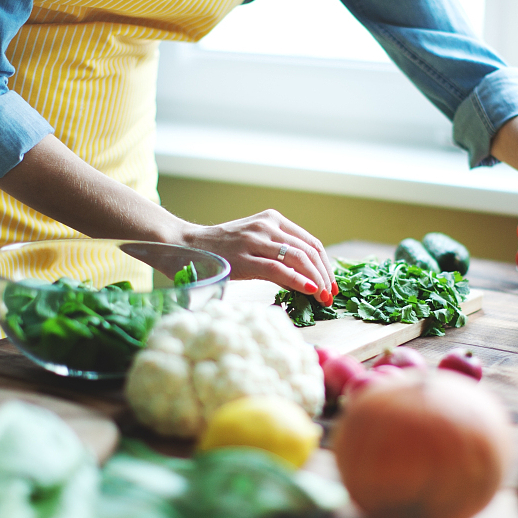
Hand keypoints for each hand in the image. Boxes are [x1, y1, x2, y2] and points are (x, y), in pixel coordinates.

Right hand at [188, 210, 336, 303]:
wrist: (186, 246)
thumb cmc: (222, 250)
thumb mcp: (255, 244)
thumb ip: (279, 255)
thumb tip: (307, 281)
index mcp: (273, 219)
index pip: (311, 242)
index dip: (326, 265)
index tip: (331, 285)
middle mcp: (267, 225)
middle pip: (309, 250)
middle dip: (324, 275)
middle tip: (330, 296)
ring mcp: (255, 239)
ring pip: (298, 258)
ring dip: (316, 280)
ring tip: (322, 297)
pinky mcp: (244, 256)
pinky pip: (278, 268)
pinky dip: (298, 280)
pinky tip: (309, 290)